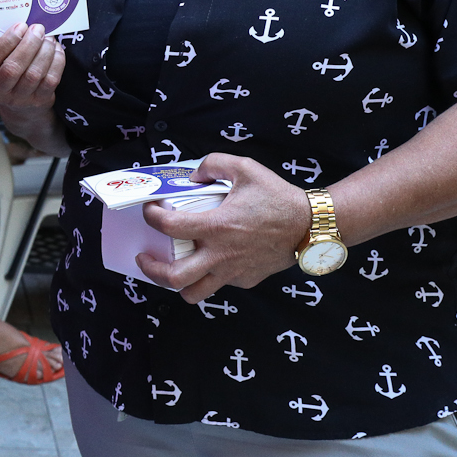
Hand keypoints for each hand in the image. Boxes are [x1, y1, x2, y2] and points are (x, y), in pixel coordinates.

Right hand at [0, 23, 63, 110]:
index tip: (20, 26)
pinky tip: (55, 50)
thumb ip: (6, 44)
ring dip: (44, 51)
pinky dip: (56, 61)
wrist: (20, 103)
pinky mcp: (39, 101)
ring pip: (33, 74)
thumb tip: (27, 25)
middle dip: (29, 44)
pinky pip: (50, 80)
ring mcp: (18, 99)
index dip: (6, 41)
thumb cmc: (6, 70)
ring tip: (48, 38)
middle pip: (12, 68)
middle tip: (38, 29)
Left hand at [136, 154, 310, 304]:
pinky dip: (207, 275)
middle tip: (145, 256)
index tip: (150, 210)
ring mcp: (233, 271)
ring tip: (170, 268)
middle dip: (152, 268)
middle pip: (174, 276)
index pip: (169, 226)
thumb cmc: (279, 197)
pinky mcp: (245, 279)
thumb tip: (193, 176)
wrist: (312, 225)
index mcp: (217, 226)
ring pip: (194, 292)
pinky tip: (207, 260)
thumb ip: (213, 164)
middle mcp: (221, 254)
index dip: (151, 217)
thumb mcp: (245, 168)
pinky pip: (219, 284)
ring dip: (176, 283)